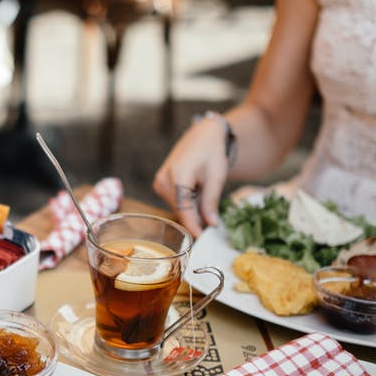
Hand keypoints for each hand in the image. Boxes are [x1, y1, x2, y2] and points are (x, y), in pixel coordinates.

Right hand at [152, 117, 230, 236]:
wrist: (203, 135)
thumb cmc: (212, 152)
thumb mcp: (216, 177)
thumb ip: (211, 202)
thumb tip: (211, 225)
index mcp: (179, 175)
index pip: (184, 210)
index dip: (194, 227)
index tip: (203, 240)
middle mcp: (164, 180)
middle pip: (180, 211)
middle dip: (196, 218)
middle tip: (213, 217)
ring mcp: (159, 182)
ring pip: (177, 208)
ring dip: (192, 209)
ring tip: (205, 192)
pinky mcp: (159, 184)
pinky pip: (174, 202)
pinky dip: (187, 203)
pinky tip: (196, 191)